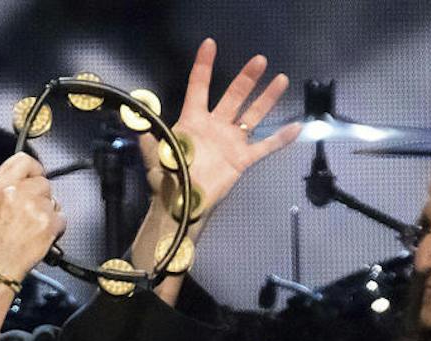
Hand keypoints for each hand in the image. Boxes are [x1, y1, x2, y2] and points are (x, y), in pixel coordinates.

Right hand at [0, 152, 66, 283]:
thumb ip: (9, 186)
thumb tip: (30, 180)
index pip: (24, 160)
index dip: (34, 170)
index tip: (35, 178)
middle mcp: (16, 192)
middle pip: (43, 182)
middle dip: (41, 196)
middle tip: (30, 213)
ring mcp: (34, 207)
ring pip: (53, 201)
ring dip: (48, 212)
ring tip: (32, 227)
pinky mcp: (48, 223)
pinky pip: (61, 218)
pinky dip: (55, 227)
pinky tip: (40, 235)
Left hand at [139, 38, 300, 220]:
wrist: (180, 205)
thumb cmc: (165, 179)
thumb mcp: (153, 154)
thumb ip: (149, 135)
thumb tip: (134, 118)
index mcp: (193, 120)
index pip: (199, 86)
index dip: (204, 66)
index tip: (210, 45)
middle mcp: (215, 126)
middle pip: (234, 96)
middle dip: (247, 78)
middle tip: (260, 59)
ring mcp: (230, 142)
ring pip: (252, 115)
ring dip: (267, 98)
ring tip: (281, 79)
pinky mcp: (242, 160)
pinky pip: (264, 147)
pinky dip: (280, 138)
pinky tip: (295, 126)